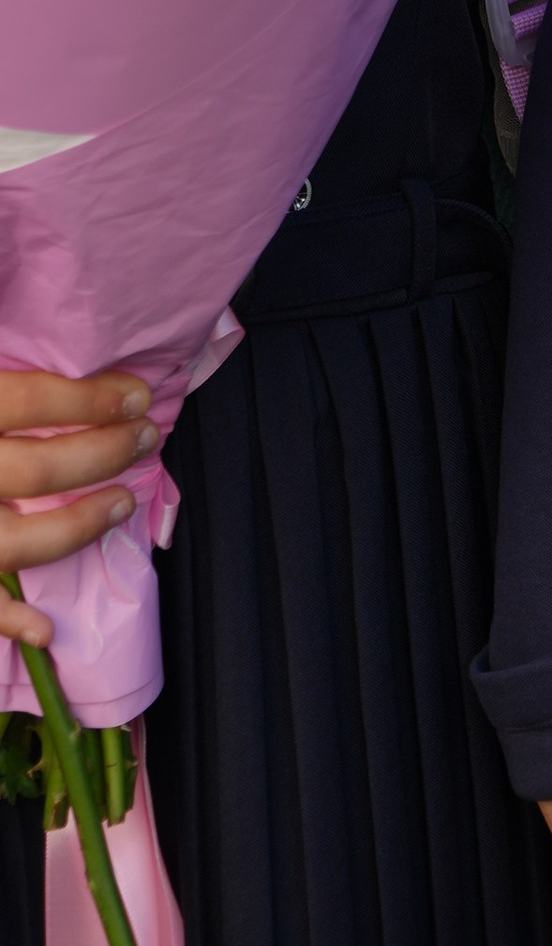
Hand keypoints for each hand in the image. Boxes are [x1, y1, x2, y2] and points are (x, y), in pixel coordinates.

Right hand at [0, 368, 158, 652]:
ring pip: (13, 541)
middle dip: (102, 453)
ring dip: (76, 527)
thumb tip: (35, 317)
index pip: (28, 400)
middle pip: (34, 469)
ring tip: (121, 503)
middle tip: (145, 437)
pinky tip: (43, 628)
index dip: (90, 398)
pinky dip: (3, 619)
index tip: (136, 395)